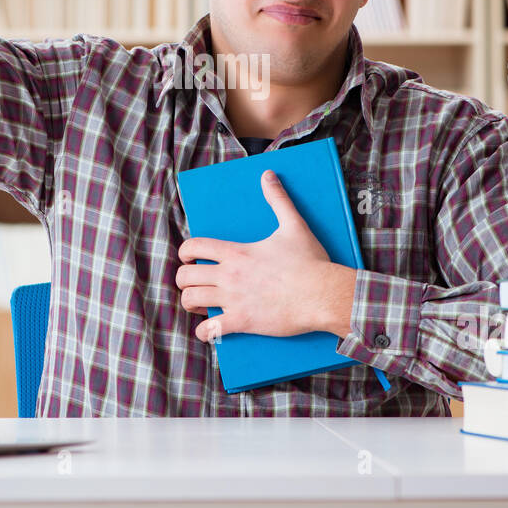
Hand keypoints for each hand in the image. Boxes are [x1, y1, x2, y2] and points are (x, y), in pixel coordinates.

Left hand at [176, 170, 350, 341]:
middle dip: (184, 279)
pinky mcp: (242, 322)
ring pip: (191, 300)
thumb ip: (278, 199)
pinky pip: (210, 330)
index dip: (185, 252)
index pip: (194, 247)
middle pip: (185, 276)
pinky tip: (210, 330)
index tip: (188, 257)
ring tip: (199, 304)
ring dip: (190, 302)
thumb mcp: (293, 225)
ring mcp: (234, 300)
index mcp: (237, 252)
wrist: (323, 294)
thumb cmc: (310, 262)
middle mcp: (229, 275)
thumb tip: (268, 175)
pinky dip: (205, 332)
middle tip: (193, 282)